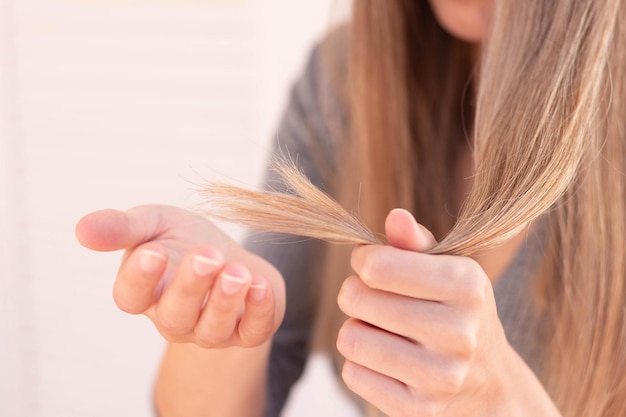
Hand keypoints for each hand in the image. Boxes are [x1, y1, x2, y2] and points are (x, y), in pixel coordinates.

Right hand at [75, 205, 284, 347]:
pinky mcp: (247, 330)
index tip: (153, 251)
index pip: (131, 297)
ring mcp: (211, 329)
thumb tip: (82, 229)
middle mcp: (174, 317)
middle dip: (190, 286)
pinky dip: (259, 311)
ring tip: (235, 271)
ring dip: (225, 300)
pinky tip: (261, 285)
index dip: (139, 277)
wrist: (227, 257)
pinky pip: (253, 331)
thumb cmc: (184, 240)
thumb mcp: (154, 223)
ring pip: (213, 328)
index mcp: (145, 292)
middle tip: (206, 255)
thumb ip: (122, 227)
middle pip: (174, 314)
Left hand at [336, 209, 529, 415]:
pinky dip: (360, 364)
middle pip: (357, 298)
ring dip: (356, 329)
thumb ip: (415, 242)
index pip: (377, 265)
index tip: (371, 266)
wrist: (489, 384)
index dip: (363, 261)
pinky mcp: (419, 408)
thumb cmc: (456, 312)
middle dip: (356, 293)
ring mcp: (441, 376)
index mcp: (467, 286)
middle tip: (374, 299)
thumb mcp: (447, 269)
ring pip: (351, 338)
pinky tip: (386, 360)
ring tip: (381, 330)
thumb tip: (395, 216)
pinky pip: (353, 374)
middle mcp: (460, 332)